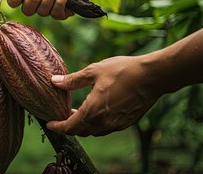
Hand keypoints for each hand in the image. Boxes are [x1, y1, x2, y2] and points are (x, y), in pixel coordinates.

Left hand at [46, 56, 162, 136]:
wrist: (153, 76)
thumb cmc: (123, 71)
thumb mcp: (93, 71)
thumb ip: (72, 80)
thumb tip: (54, 82)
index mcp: (94, 111)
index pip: (70, 127)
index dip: (57, 127)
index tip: (49, 123)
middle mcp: (105, 122)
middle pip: (81, 131)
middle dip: (69, 126)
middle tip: (61, 115)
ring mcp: (117, 124)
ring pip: (94, 131)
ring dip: (83, 125)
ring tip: (77, 111)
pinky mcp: (126, 122)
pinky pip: (106, 128)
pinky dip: (95, 123)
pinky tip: (95, 110)